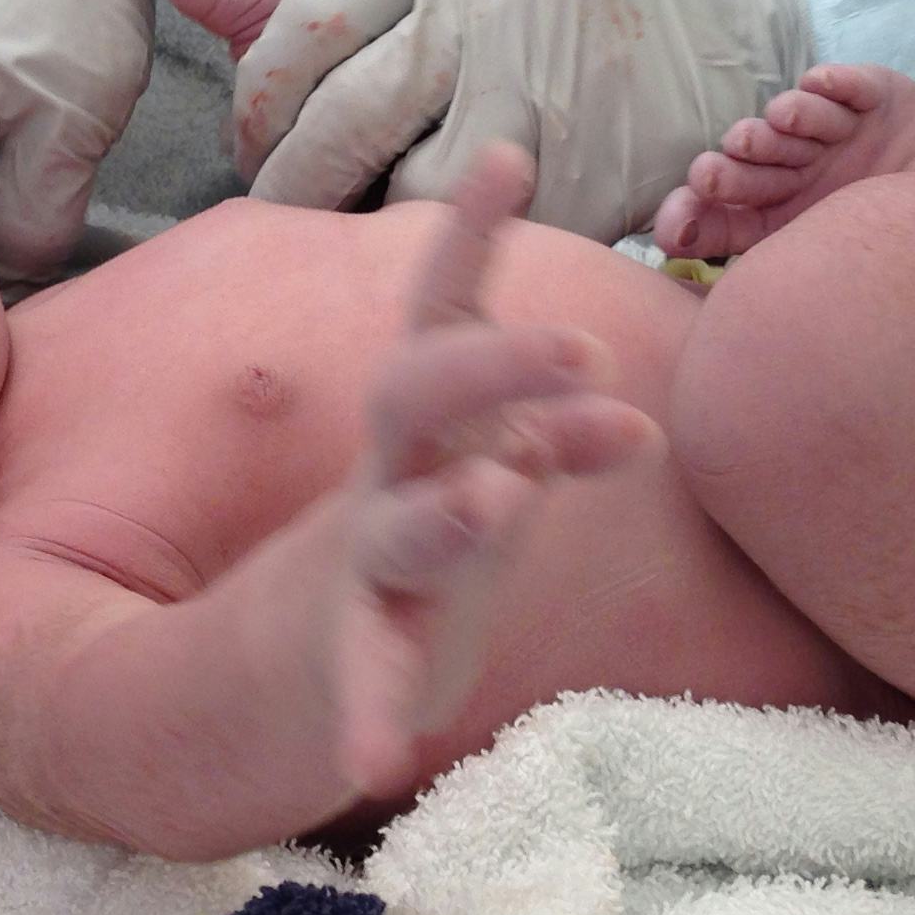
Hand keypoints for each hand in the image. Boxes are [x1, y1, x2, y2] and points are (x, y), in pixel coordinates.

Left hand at [233, 0, 808, 242]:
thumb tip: (298, 77)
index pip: (308, 19)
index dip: (262, 94)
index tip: (255, 132)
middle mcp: (488, 7)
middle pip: (343, 114)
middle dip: (293, 175)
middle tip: (276, 202)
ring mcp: (543, 89)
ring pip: (412, 187)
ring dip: (372, 220)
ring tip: (354, 225)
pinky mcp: (592, 167)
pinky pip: (500, 230)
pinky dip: (467, 243)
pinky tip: (457, 238)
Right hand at [324, 146, 660, 796]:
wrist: (284, 668)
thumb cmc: (419, 552)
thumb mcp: (485, 476)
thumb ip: (546, 432)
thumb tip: (629, 402)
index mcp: (429, 422)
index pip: (447, 308)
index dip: (469, 232)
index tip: (508, 153)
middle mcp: (391, 476)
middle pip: (422, 395)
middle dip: (495, 366)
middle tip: (582, 348)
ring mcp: (368, 567)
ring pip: (400, 528)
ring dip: (447, 514)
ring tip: (495, 503)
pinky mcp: (353, 658)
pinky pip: (359, 682)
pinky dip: (364, 716)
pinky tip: (372, 761)